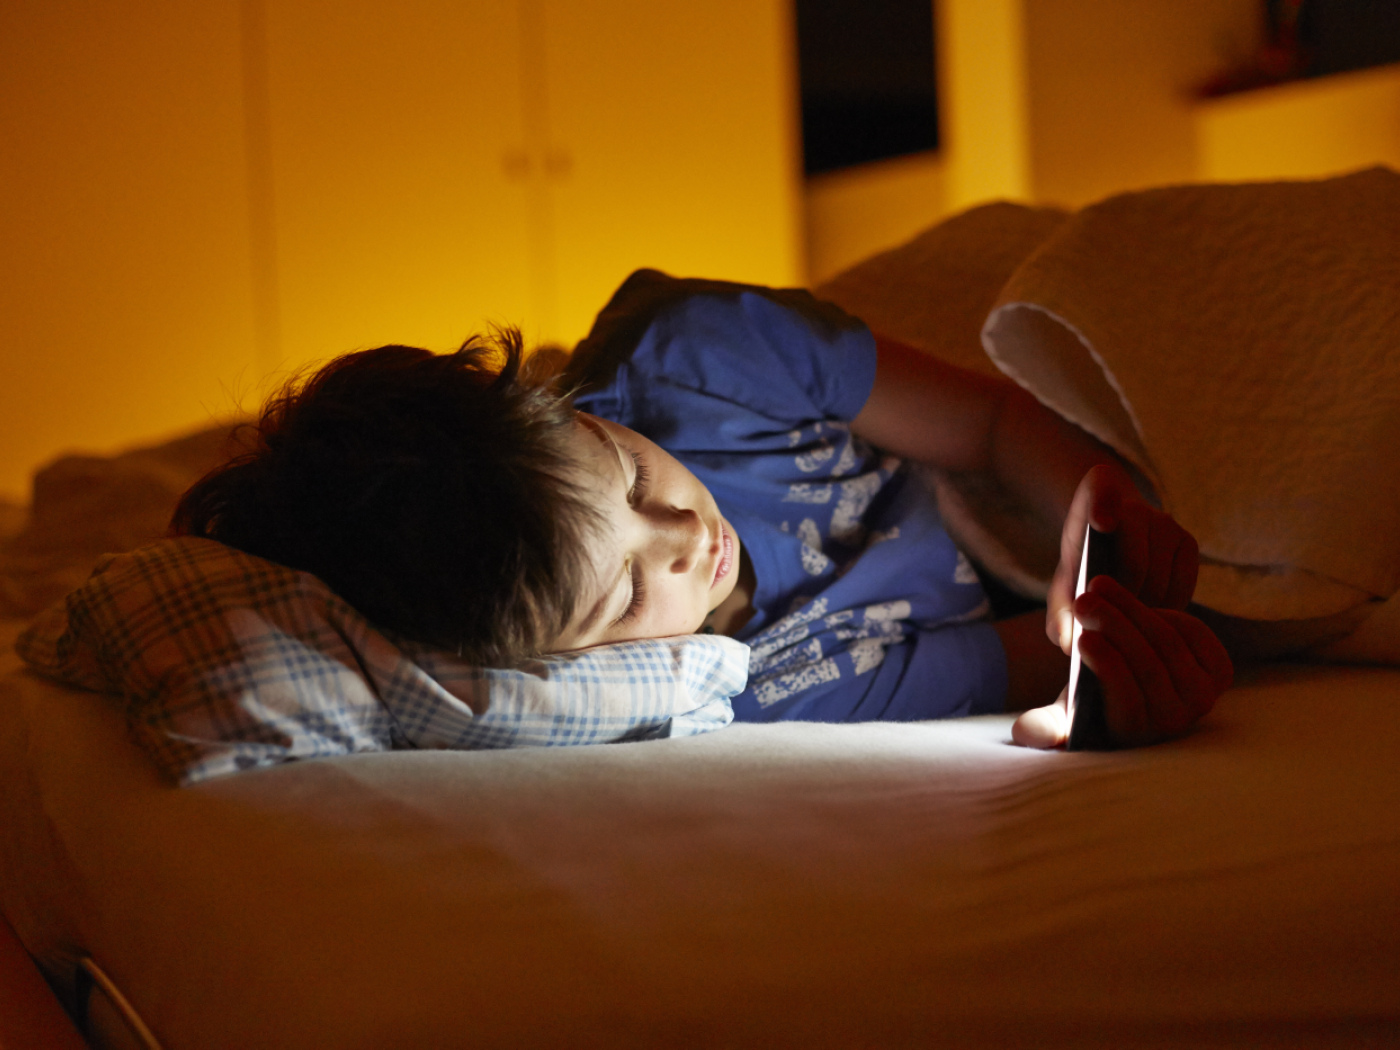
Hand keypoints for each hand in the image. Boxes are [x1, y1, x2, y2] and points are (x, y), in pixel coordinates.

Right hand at [1013, 576, 1233, 747]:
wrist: (1133, 683)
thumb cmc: (1090, 696)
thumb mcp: (1062, 711)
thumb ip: (1043, 725)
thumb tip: (1024, 734)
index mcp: (1135, 734)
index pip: (1127, 699)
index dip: (1107, 664)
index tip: (1081, 635)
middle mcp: (1175, 721)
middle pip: (1149, 664)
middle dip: (1115, 626)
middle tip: (1085, 599)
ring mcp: (1202, 697)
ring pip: (1169, 642)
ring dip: (1132, 608)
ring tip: (1100, 587)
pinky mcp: (1218, 671)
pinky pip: (1193, 632)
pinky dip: (1163, 611)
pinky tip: (1134, 603)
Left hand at [1046, 464, 1198, 654]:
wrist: (1112, 543)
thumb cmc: (1083, 567)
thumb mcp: (1064, 583)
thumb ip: (1059, 611)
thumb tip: (1065, 641)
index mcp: (1094, 495)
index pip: (1100, 488)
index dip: (1104, 504)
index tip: (1102, 523)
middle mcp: (1134, 504)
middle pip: (1134, 563)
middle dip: (1120, 600)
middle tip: (1107, 622)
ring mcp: (1166, 521)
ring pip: (1158, 580)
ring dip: (1142, 608)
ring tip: (1124, 619)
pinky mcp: (1188, 541)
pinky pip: (1181, 587)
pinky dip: (1166, 606)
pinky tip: (1147, 612)